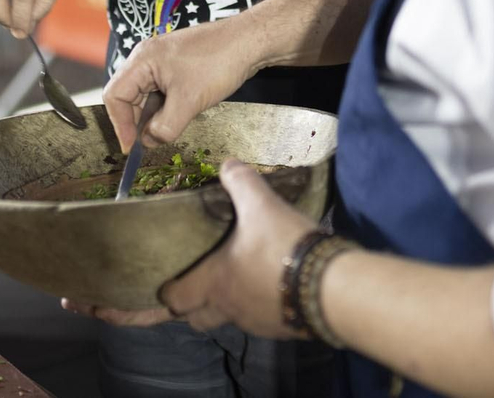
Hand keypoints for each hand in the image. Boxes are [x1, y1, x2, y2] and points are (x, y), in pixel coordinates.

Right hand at [103, 19, 262, 151]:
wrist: (249, 41)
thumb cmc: (219, 62)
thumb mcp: (189, 102)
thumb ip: (164, 127)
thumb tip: (149, 142)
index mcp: (142, 60)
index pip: (115, 96)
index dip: (120, 125)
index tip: (131, 148)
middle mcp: (146, 57)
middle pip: (126, 95)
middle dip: (135, 121)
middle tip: (147, 145)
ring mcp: (161, 60)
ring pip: (144, 95)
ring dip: (151, 116)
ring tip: (164, 133)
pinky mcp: (175, 65)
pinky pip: (159, 90)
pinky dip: (163, 107)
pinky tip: (175, 119)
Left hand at [160, 161, 318, 335]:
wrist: (331, 288)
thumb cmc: (284, 246)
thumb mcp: (262, 205)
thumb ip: (241, 182)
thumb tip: (227, 164)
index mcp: (215, 282)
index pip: (175, 299)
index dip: (166, 293)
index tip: (163, 286)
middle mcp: (230, 308)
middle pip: (196, 320)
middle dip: (191, 308)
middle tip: (193, 290)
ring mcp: (256, 323)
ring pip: (229, 320)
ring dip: (227, 306)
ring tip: (237, 283)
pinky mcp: (282, 329)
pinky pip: (261, 321)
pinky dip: (259, 307)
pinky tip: (271, 287)